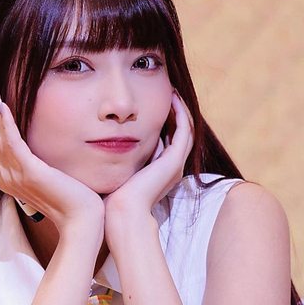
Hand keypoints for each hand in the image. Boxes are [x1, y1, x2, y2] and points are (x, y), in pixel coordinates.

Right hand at [0, 70, 103, 231]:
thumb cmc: (68, 201)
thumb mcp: (43, 181)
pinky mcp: (31, 172)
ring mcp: (15, 175)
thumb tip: (31, 151)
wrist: (81, 222)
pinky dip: (5, 122)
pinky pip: (12, 143)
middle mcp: (5, 176)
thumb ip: (32, 167)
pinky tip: (2, 104)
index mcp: (6, 179)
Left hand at [104, 91, 193, 220]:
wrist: (122, 211)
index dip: (170, 122)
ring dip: (182, 110)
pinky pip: (184, 131)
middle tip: (172, 94)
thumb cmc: (115, 196)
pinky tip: (173, 99)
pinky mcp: (174, 162)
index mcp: (164, 171)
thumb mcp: (122, 171)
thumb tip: (116, 142)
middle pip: (184, 134)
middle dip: (179, 113)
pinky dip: (181, 114)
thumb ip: (125, 158)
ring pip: (188, 130)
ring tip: (174, 93)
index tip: (161, 105)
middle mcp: (174, 168)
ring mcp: (176, 165)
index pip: (173, 141)